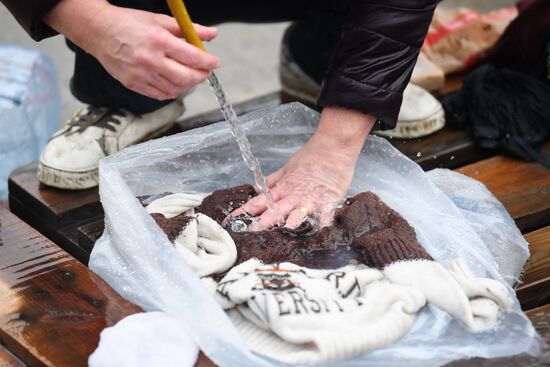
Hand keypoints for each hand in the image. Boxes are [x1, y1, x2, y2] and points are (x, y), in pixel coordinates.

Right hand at [45, 0, 219, 99]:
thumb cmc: (129, 23)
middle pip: (186, 77)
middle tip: (205, 72)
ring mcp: (140, 75)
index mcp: (158, 40)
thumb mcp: (160, 20)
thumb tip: (212, 34)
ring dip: (188, 85)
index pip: (192, 57)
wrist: (98, 31)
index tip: (215, 62)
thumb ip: (188, 29)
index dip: (208, 62)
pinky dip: (173, 91)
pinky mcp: (133, 84)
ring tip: (190, 76)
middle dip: (201, 76)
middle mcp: (150, 59)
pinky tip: (175, 83)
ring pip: (175, 89)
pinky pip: (160, 94)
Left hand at [232, 107, 375, 229]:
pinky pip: (326, 212)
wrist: (332, 147)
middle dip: (265, 220)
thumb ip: (272, 181)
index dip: (247, 209)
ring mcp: (312, 197)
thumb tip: (255, 188)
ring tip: (288, 226)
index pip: (261, 200)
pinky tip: (321, 226)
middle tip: (254, 230)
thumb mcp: (287, 168)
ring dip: (294, 218)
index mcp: (283, 187)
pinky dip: (323, 219)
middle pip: (277, 208)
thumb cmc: (310, 157)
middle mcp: (295, 194)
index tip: (235, 218)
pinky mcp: (330, 199)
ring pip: (300, 210)